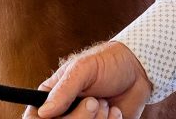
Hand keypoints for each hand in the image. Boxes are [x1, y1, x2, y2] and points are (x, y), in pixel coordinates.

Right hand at [23, 40, 152, 118]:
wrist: (139, 71)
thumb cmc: (108, 62)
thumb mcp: (83, 68)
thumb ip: (64, 89)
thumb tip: (43, 112)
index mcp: (53, 95)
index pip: (36, 117)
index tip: (54, 117)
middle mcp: (65, 112)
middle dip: (78, 118)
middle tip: (94, 102)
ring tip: (106, 104)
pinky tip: (115, 112)